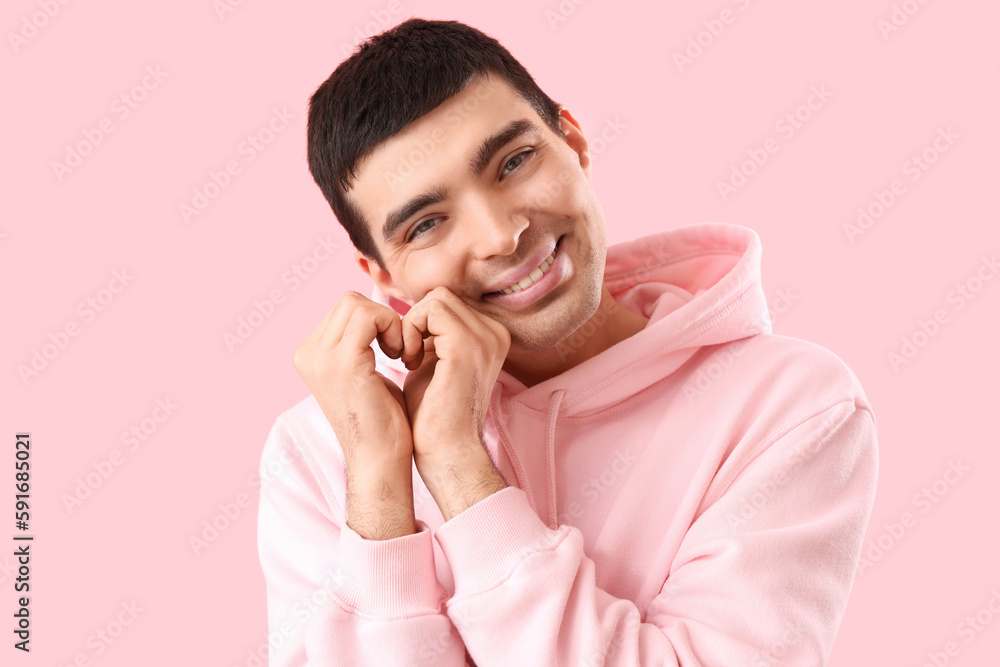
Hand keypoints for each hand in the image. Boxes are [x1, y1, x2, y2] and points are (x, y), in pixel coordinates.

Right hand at [292, 291, 417, 538]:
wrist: (381, 459)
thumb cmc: (382, 420)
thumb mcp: (364, 372)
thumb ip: (360, 342)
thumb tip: (373, 312)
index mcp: (310, 355)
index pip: (344, 309)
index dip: (376, 321)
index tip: (394, 350)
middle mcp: (308, 353)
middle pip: (349, 301)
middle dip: (382, 318)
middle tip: (399, 351)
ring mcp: (321, 357)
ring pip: (358, 304)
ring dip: (389, 323)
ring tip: (400, 355)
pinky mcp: (343, 362)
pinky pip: (371, 316)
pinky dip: (394, 329)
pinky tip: (402, 358)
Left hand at [401, 287, 509, 516]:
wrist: (445, 451)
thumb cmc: (433, 414)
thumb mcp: (433, 362)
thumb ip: (430, 335)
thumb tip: (411, 309)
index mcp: (491, 336)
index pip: (448, 303)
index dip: (421, 323)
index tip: (411, 355)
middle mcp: (495, 333)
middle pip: (442, 297)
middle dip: (415, 322)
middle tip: (407, 356)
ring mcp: (485, 337)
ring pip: (436, 299)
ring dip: (411, 325)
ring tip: (408, 359)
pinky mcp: (467, 345)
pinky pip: (430, 310)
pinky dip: (410, 330)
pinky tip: (409, 361)